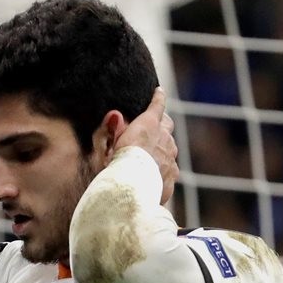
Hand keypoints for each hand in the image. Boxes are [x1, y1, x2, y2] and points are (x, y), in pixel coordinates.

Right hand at [114, 86, 178, 205]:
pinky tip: (150, 178)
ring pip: (169, 149)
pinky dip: (161, 171)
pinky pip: (168, 170)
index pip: (157, 106)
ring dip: (161, 150)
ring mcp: (171, 159)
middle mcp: (165, 139)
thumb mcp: (110, 143)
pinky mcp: (172, 176)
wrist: (133, 190)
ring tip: (147, 158)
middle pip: (168, 126)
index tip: (159, 92)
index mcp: (149, 125)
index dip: (158, 98)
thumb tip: (115, 115)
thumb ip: (114, 128)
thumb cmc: (118, 164)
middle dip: (162, 124)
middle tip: (154, 127)